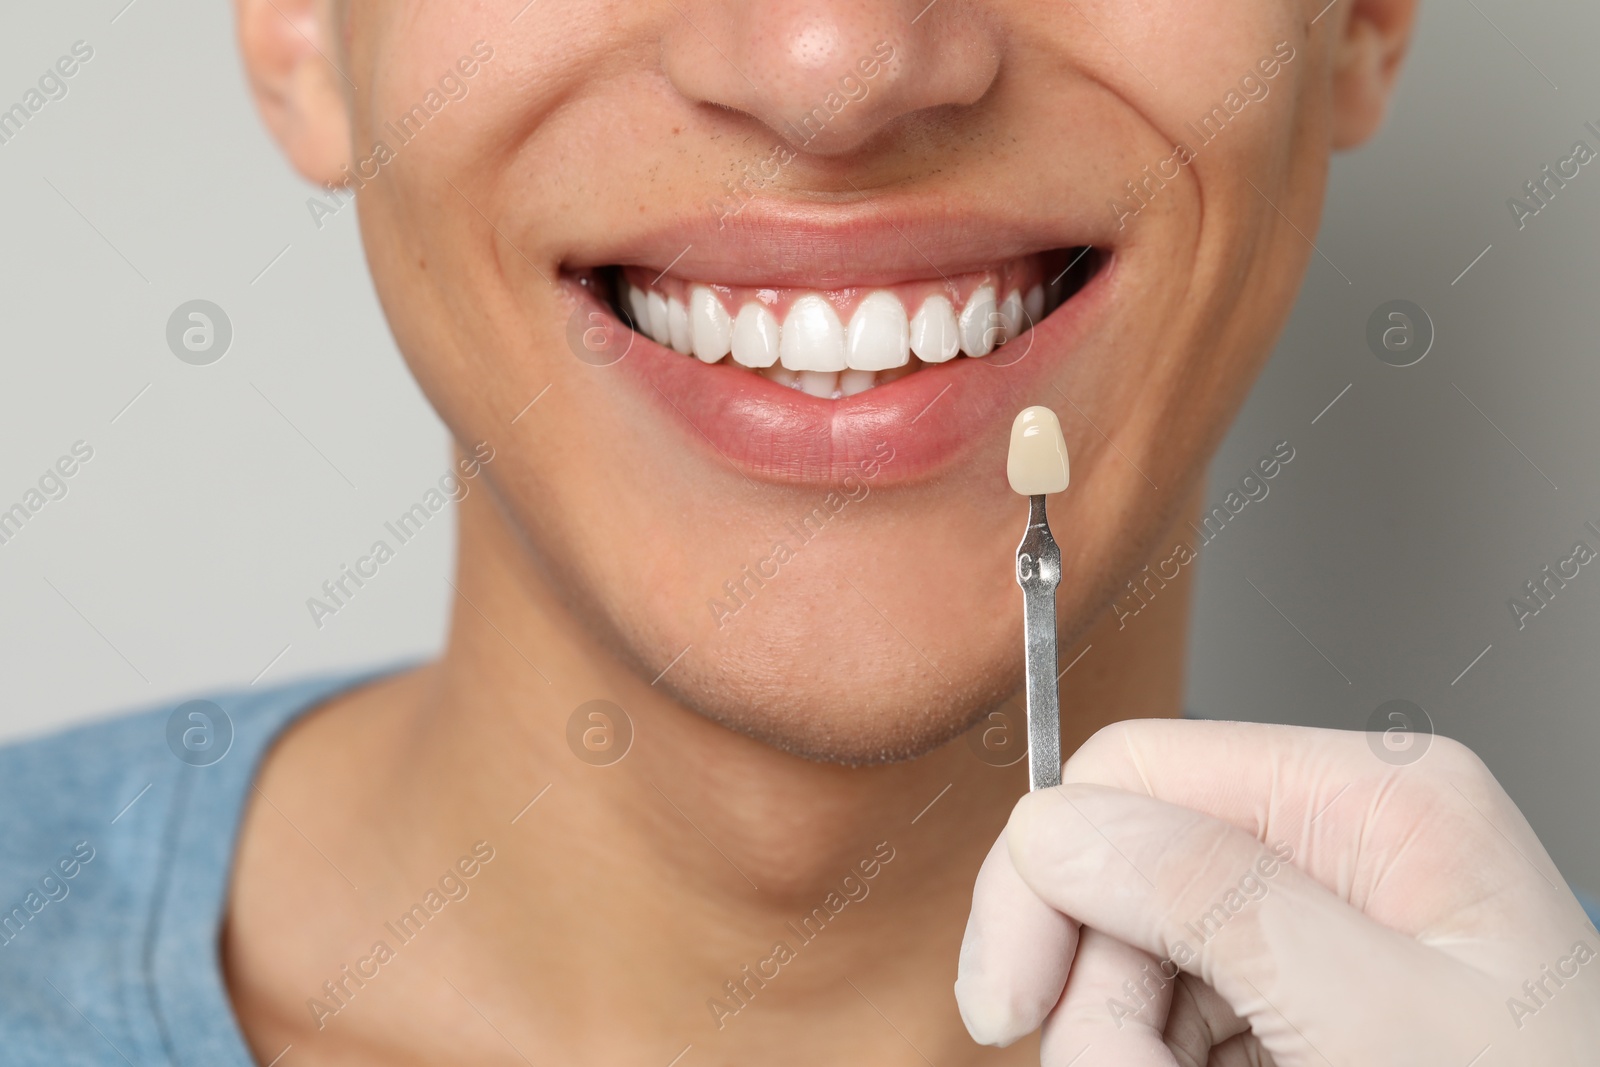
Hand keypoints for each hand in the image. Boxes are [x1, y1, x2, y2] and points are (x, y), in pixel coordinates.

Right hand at [954, 719, 1599, 1064]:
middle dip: (1097, 992)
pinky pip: (1168, 1023)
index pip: (1136, 773)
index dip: (1046, 875)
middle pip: (1122, 877)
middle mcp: (1336, 852)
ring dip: (1124, 1046)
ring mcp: (1314, 937)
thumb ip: (1218, 899)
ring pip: (1130, 962)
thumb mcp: (1382, 1021)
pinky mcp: (1298, 1014)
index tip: (1012, 1001)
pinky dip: (1154, 1065)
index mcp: (1372, 803)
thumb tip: (1056, 826)